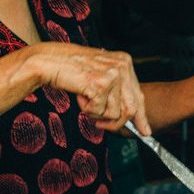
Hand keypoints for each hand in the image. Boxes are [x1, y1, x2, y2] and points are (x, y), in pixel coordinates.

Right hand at [22, 43, 149, 135]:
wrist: (48, 61)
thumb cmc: (71, 70)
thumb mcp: (100, 77)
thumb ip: (117, 92)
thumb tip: (132, 117)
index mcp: (125, 62)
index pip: (138, 95)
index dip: (141, 117)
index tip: (145, 132)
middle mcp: (123, 66)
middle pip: (131, 109)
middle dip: (116, 123)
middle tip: (101, 126)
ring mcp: (113, 74)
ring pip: (114, 113)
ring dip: (96, 114)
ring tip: (84, 99)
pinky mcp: (101, 84)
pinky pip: (99, 111)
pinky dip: (87, 109)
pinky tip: (79, 95)